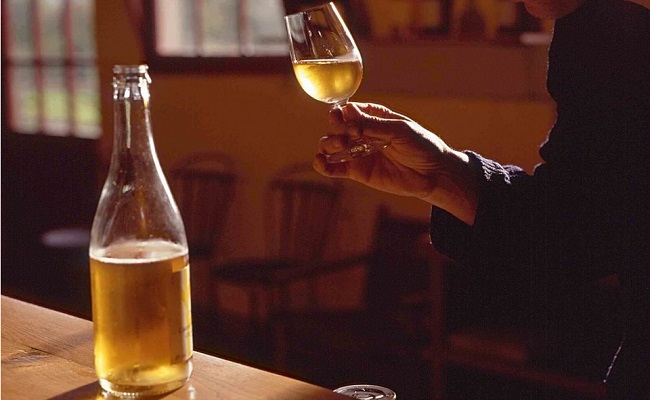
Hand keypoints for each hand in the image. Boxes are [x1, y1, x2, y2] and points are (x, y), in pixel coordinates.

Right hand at [314, 102, 477, 223]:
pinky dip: (323, 165)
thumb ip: (373, 124)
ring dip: (328, 144)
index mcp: (374, 117)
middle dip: (336, 130)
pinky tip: (320, 162)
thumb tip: (347, 111)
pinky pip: (334, 168)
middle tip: (349, 136)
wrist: (433, 174)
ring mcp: (358, 153)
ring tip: (340, 148)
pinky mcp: (357, 172)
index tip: (341, 117)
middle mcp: (362, 133)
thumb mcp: (400, 130)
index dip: (340, 113)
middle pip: (336, 128)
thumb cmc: (422, 146)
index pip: (349, 111)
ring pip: (331, 146)